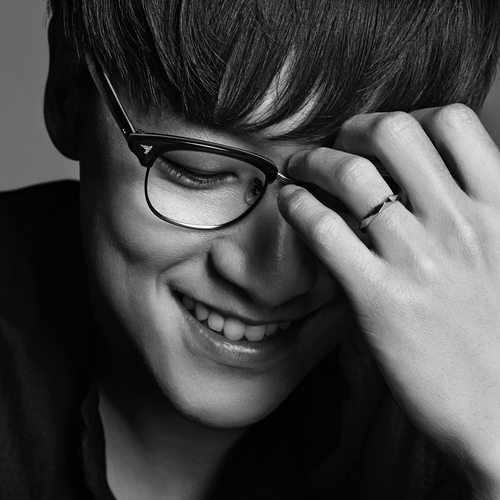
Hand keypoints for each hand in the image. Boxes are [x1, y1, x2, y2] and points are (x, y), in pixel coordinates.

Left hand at [278, 104, 499, 495]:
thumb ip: (477, 213)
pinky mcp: (379, 299)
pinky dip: (297, 204)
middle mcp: (461, 223)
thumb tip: (426, 181)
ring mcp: (418, 259)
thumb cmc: (499, 336)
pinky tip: (289, 204)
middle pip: (392, 132)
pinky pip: (323, 228)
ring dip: (312, 161)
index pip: (453, 122)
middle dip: (351, 130)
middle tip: (333, 147)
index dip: (410, 116)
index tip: (383, 138)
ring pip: (350, 173)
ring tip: (297, 170)